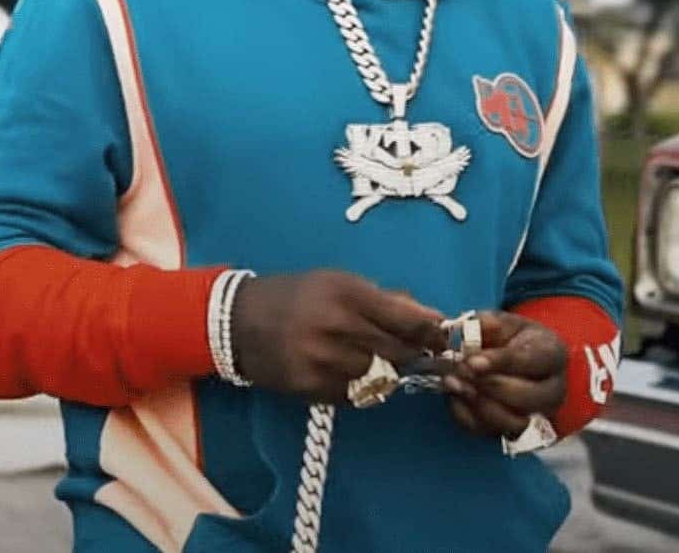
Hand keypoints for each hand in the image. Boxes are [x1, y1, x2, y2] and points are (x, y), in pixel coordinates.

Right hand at [230, 270, 446, 402]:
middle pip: (398, 352)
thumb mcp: (338, 282)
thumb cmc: (296, 295)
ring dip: (386, 372)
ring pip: (379, 378)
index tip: (440, 335)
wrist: (237, 321)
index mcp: (345, 293)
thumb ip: (384, 300)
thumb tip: (430, 318)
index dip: (430, 331)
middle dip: (414, 354)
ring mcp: (322, 360)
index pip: (405, 319)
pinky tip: (349, 371)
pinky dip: (361, 387)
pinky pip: (355, 396)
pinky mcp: (310, 387)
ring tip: (376, 360)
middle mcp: (335, 326)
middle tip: (420, 352)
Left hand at [441, 312, 565, 439]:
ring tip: (455, 384)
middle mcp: (553, 390)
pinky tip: (455, 397)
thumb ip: (487, 323)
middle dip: (490, 386)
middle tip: (461, 372)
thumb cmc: (512, 339)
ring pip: (514, 422)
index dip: (500, 362)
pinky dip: (470, 418)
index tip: (472, 361)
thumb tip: (470, 329)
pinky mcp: (516, 432)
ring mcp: (537, 415)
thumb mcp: (503, 322)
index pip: (531, 360)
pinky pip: (492, 433)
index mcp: (553, 354)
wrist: (518, 361)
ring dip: (480, 406)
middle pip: (528, 397)